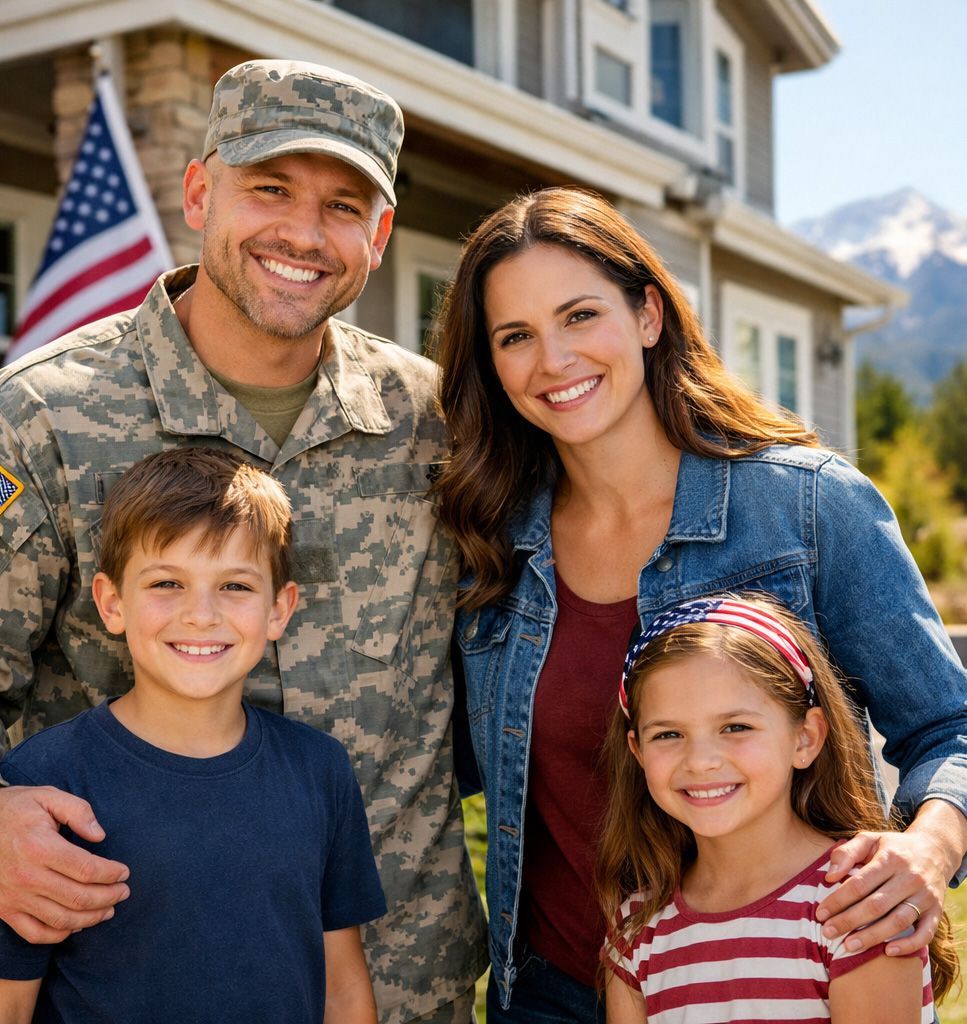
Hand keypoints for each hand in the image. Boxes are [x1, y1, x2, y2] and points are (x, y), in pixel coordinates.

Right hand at [0, 786, 129, 942]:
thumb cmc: (16, 809)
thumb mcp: (47, 796)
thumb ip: (78, 811)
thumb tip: (100, 836)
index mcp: (40, 847)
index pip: (86, 869)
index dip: (111, 873)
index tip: (125, 872)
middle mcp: (27, 877)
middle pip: (78, 897)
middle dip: (108, 897)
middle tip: (123, 892)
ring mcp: (14, 897)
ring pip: (61, 919)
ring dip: (90, 918)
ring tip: (108, 910)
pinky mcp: (4, 910)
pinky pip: (35, 933)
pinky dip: (59, 934)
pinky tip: (76, 925)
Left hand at [817, 829, 945, 955]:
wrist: (934, 850)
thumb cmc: (893, 847)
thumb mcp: (869, 839)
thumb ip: (846, 852)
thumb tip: (829, 876)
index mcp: (890, 858)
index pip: (859, 884)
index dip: (838, 900)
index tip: (820, 913)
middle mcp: (910, 877)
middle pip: (876, 905)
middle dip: (849, 921)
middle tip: (828, 932)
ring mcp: (925, 896)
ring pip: (898, 922)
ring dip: (872, 937)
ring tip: (849, 946)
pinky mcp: (937, 911)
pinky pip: (925, 933)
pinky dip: (908, 945)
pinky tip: (888, 952)